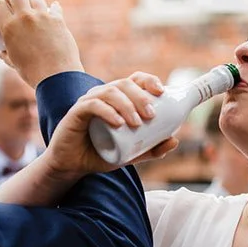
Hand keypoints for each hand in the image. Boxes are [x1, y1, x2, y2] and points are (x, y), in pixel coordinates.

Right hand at [0, 0, 82, 88]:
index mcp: (9, 27)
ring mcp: (43, 17)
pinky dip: (53, 9)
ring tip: (34, 10)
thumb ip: (7, 55)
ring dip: (32, 2)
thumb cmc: (33, 72)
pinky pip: (54, 8)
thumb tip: (1, 52)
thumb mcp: (15, 63)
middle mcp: (25, 17)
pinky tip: (53, 9)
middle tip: (15, 2)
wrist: (57, 76)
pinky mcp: (58, 20)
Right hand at [43, 72, 178, 176]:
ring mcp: (88, 101)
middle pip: (125, 84)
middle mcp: (103, 95)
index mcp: (117, 99)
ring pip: (110, 92)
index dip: (149, 80)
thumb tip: (175, 141)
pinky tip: (118, 123)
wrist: (72, 166)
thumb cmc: (100, 154)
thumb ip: (151, 149)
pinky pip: (93, 105)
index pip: (134, 80)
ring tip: (137, 123)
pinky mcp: (76, 112)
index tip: (162, 92)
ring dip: (127, 105)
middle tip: (151, 115)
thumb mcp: (130, 154)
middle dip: (141, 96)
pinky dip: (108, 112)